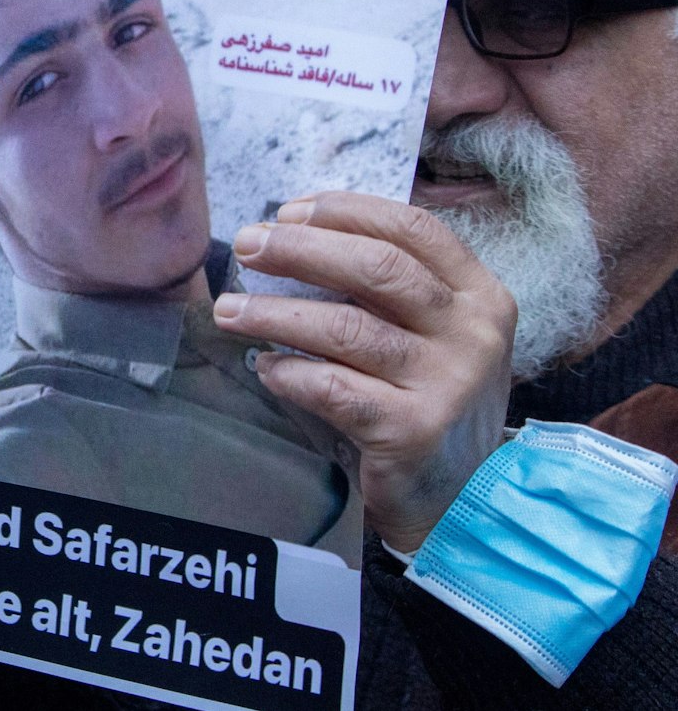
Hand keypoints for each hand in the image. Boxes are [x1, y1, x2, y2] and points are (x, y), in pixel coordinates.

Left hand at [210, 192, 515, 551]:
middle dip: (301, 249)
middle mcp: (473, 333)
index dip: (347, 212)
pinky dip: (292, 373)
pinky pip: (335, 388)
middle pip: (378, 268)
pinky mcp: (414, 430)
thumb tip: (293, 237)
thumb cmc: (427, 400)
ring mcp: (448, 382)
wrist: (464, 499)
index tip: (289, 211)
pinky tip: (267, 368)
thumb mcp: (430, 335)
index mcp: (480, 295)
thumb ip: (386, 290)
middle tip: (247, 245)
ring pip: (347, 327)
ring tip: (230, 310)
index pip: (414, 229)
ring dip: (276, 313)